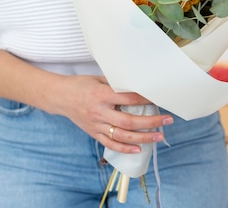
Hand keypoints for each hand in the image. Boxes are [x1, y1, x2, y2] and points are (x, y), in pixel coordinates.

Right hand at [54, 75, 172, 153]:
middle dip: (151, 122)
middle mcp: (100, 111)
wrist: (60, 96)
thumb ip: (117, 84)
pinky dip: (125, 149)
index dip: (146, 99)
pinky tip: (138, 149)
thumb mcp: (99, 78)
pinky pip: (110, 144)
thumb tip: (138, 85)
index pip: (129, 98)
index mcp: (102, 94)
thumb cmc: (81, 85)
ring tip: (159, 136)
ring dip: (143, 137)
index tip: (159, 98)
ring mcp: (96, 124)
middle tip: (167, 121)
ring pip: (122, 135)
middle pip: (129, 121)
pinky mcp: (93, 133)